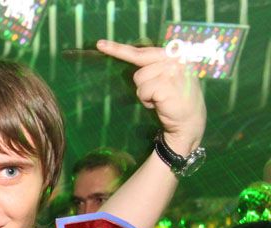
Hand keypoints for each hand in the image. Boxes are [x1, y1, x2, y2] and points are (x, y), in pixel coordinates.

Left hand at [96, 40, 205, 155]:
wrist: (190, 120)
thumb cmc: (174, 98)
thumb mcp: (166, 76)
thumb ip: (154, 65)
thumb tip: (128, 55)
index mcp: (175, 53)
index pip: (142, 51)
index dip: (119, 49)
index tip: (99, 44)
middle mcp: (176, 57)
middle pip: (139, 70)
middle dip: (143, 84)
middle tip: (155, 95)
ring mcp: (173, 69)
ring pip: (139, 79)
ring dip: (146, 93)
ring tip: (162, 98)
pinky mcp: (167, 83)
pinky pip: (143, 91)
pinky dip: (147, 100)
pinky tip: (161, 103)